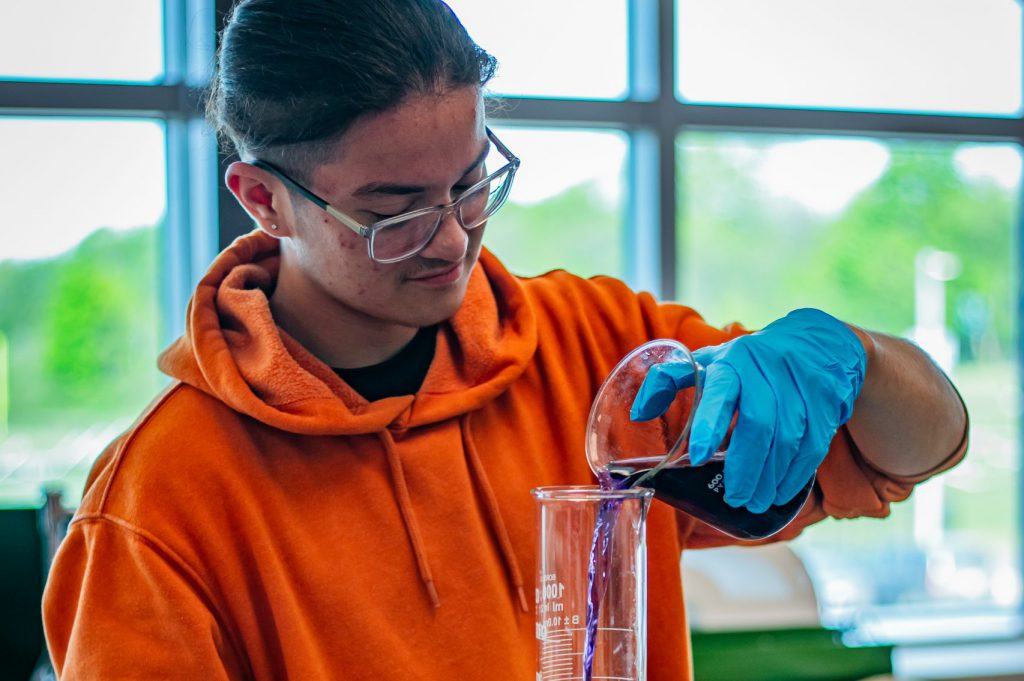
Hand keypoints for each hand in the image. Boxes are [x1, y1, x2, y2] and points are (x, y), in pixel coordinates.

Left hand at [630, 308, 866, 511]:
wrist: (813, 342)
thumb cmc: (746, 361)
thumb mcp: (707, 360)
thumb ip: (670, 381)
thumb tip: (636, 413)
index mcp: (729, 363)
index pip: (718, 393)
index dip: (708, 424)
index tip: (698, 457)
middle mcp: (764, 372)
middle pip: (757, 425)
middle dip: (745, 467)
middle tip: (734, 498)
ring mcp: (799, 386)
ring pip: (787, 439)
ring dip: (771, 477)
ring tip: (754, 502)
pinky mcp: (825, 402)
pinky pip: (813, 445)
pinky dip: (796, 474)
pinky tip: (781, 492)